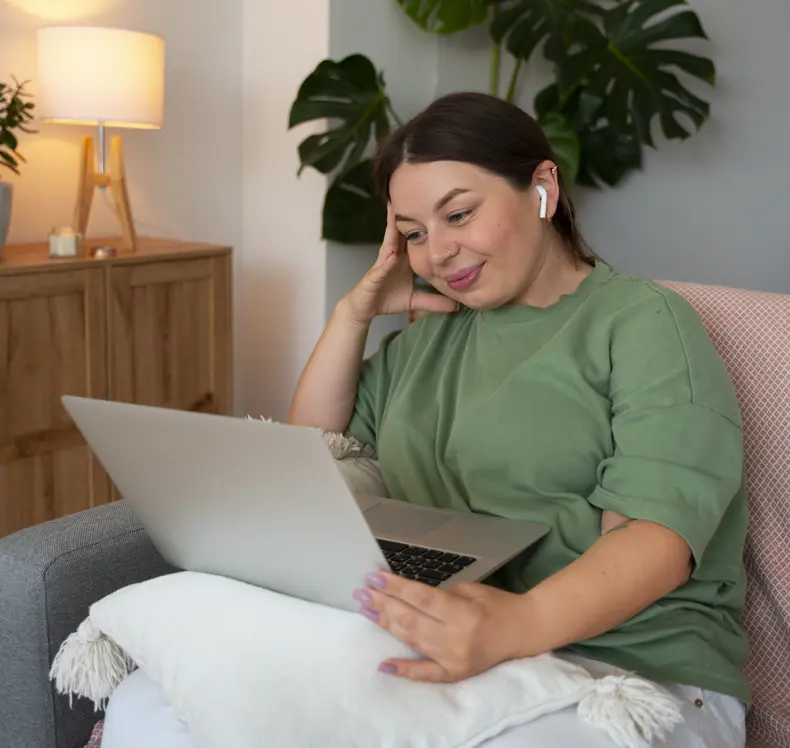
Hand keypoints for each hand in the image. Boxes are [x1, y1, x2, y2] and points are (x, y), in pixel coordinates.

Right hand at [343, 204, 457, 325]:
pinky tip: (392, 253)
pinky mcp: (374, 275)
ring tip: (396, 208)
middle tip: (414, 192)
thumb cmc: (387, 299)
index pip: (415, 236)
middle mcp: (392, 256)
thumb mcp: (415, 300)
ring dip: (392, 225)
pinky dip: (387, 258)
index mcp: (403, 258)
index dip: (424, 222)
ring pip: (389, 240)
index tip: (435, 206)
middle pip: (401, 231)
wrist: (365, 309)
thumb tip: (456, 306)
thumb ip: (434, 302)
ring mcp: (382, 263)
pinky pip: (381, 264)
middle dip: (407, 213)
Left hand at [353, 571, 533, 681]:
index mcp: (464, 614)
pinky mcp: (454, 674)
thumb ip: (439, 596)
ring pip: (413, 640)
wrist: (523, 631)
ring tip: (367, 609)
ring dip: (387, 625)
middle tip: (362, 591)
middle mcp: (458, 639)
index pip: (422, 599)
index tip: (374, 576)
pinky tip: (384, 664)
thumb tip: (405, 593)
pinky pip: (425, 674)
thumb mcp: (470, 590)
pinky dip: (404, 670)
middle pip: (412, 619)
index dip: (395, 587)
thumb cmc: (497, 605)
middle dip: (384, 603)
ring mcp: (455, 659)